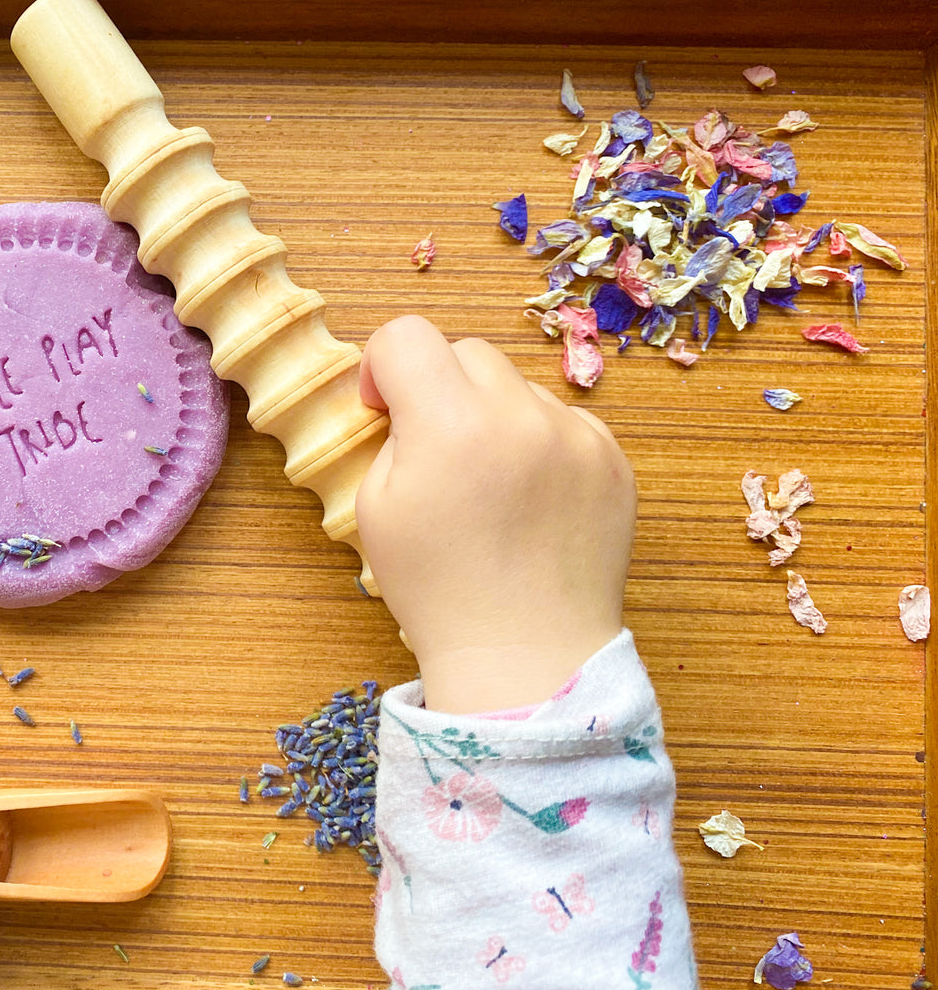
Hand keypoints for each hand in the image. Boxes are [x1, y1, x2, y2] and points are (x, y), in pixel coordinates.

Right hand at [356, 315, 635, 713]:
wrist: (525, 654)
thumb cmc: (437, 590)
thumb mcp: (376, 508)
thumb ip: (393, 436)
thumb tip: (412, 405)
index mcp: (449, 424)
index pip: (407, 335)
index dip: (383, 366)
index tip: (385, 410)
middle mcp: (519, 415)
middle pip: (467, 353)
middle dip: (440, 387)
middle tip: (436, 450)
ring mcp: (575, 435)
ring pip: (518, 387)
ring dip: (494, 416)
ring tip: (491, 486)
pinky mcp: (613, 459)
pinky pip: (564, 421)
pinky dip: (540, 444)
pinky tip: (531, 500)